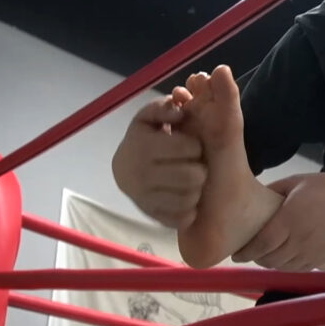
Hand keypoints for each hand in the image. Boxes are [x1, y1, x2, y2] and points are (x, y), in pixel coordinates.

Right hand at [111, 97, 206, 228]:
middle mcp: (140, 176)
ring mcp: (145, 200)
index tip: (190, 145)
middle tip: (193, 164)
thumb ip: (163, 107)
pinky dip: (189, 208)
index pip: (188, 147)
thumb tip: (178, 108)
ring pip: (190, 198)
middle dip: (199, 167)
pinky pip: (183, 218)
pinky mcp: (153, 218)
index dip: (195, 145)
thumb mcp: (149, 116)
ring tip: (189, 179)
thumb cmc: (145, 138)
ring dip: (196, 188)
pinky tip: (183, 196)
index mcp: (141, 147)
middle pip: (193, 176)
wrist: (125, 171)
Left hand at [232, 173, 324, 271]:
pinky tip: (284, 257)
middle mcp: (299, 239)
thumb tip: (251, 196)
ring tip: (265, 254)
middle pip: (269, 258)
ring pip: (282, 266)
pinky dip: (286, 265)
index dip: (246, 252)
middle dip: (255, 257)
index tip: (236, 253)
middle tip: (249, 252)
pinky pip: (297, 268)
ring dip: (270, 262)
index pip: (261, 243)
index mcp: (289, 219)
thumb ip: (273, 190)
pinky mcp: (321, 259)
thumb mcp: (296, 181)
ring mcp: (311, 251)